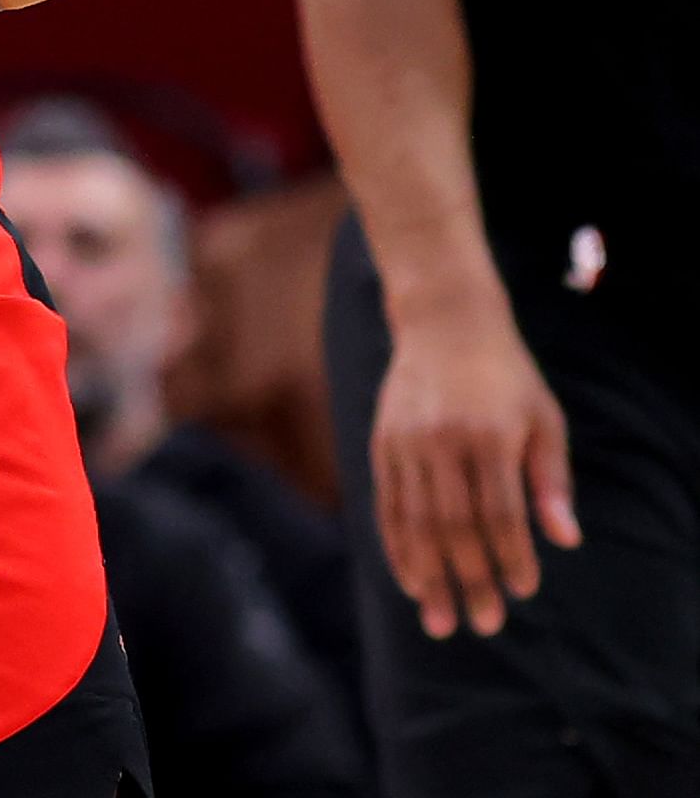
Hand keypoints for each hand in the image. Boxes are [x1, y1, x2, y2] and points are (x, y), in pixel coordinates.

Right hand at [374, 292, 580, 636]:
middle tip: (482, 624)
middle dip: (468, 579)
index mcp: (488, 436)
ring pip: (415, 522)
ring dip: (427, 575)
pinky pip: (387, 505)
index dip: (511, 556)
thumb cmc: (507, 376)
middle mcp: (441, 441)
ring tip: (438, 619)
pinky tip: (409, 580)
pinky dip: (396, 546)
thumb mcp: (545, 419)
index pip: (500, 513)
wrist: (444, 323)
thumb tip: (566, 541)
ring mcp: (405, 443)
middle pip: (454, 526)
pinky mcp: (382, 444)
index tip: (522, 591)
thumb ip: (551, 481)